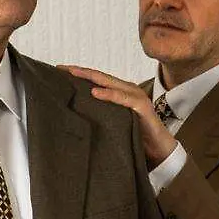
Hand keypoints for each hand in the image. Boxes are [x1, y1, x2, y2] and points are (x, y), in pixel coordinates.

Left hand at [57, 65, 177, 167]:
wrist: (159, 150)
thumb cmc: (135, 136)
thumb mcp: (112, 122)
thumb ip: (99, 114)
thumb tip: (73, 114)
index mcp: (119, 92)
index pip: (95, 80)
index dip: (78, 74)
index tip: (59, 71)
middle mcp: (126, 90)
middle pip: (99, 77)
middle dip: (79, 71)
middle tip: (61, 69)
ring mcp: (135, 96)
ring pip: (109, 82)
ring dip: (90, 77)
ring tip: (73, 74)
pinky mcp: (142, 106)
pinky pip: (123, 98)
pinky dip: (109, 94)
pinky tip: (94, 92)